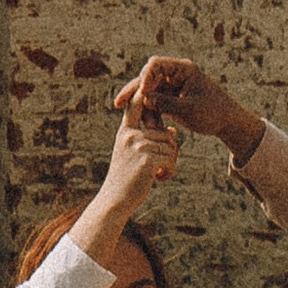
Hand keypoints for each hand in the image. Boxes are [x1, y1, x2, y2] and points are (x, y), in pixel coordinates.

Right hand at [69, 99, 179, 271]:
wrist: (114, 201)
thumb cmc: (126, 180)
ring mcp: (138, 146)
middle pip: (165, 133)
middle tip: (164, 166)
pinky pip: (171, 159)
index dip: (146, 92)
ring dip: (171, 163)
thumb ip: (149, 141)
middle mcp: (130, 135)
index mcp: (125, 131)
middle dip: (170, 150)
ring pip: (170, 146)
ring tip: (159, 176)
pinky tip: (160, 181)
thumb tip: (172, 131)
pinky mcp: (147, 159)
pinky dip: (170, 171)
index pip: (136, 104)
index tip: (154, 86)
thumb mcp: (133, 156)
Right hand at [119, 57, 264, 165]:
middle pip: (148, 76)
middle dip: (134, 90)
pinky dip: (148, 110)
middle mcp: (176, 73)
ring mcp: (173, 85)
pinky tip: (143, 123)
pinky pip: (154, 100)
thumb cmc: (213, 114)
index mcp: (184, 69)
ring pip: (149, 90)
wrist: (227, 122)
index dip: (145, 76)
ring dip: (140, 103)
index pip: (156, 64)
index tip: (142, 93)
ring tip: (133, 119)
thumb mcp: (189, 110)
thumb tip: (145, 98)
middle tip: (117, 104)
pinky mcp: (172, 96)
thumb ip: (167, 103)